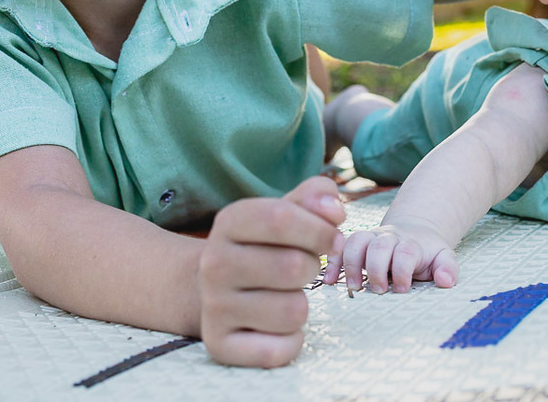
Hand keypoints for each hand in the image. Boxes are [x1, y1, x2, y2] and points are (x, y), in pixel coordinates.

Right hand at [197, 176, 344, 366]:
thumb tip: (334, 210)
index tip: (334, 238)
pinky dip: (292, 341)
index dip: (319, 229)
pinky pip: (280, 350)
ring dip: (303, 306)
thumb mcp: (285, 211)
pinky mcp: (220, 345)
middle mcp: (213, 263)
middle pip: (294, 266)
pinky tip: (276, 327)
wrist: (215, 289)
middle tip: (303, 269)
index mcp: (229, 221)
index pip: (280, 217)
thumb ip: (315, 197)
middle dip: (314, 268)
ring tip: (284, 297)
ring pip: (294, 311)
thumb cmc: (265, 246)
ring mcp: (213, 306)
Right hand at [325, 218, 457, 293]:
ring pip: (355, 241)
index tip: (403, 289)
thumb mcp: (444, 258)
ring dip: (351, 264)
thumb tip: (445, 281)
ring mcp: (370, 239)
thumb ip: (448, 268)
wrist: (414, 232)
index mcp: (410, 243)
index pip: (405, 252)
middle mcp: (388, 237)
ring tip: (353, 287)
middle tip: (379, 290)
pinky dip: (333, 261)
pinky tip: (329, 281)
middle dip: (376, 269)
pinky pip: (340, 246)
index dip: (402, 270)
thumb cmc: (428, 253)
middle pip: (378, 246)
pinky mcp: (356, 244)